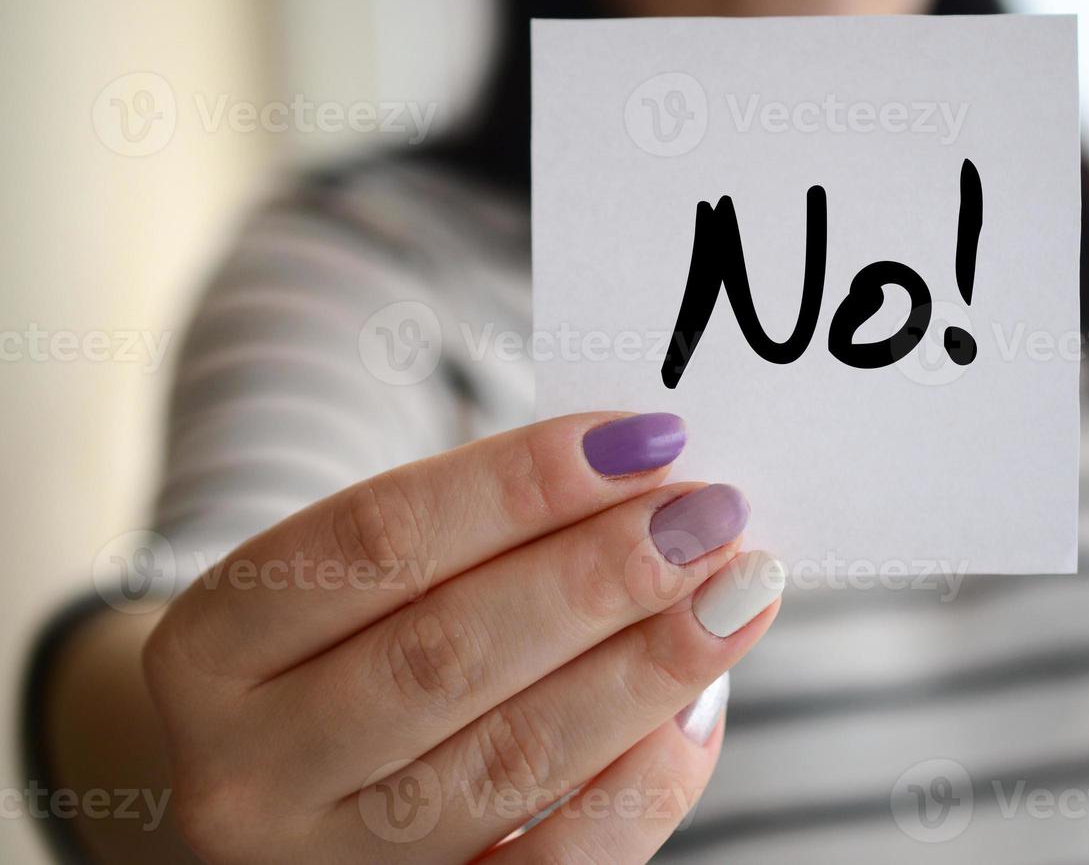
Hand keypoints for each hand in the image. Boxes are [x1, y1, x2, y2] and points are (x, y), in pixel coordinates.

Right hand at [142, 412, 783, 863]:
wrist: (270, 792)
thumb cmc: (336, 653)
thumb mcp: (352, 583)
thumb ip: (473, 536)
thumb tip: (647, 487)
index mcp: (211, 647)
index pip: (378, 540)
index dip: (521, 483)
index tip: (644, 438)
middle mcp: (250, 771)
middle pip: (446, 654)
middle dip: (600, 574)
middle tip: (708, 513)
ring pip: (511, 760)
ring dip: (646, 663)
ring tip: (736, 587)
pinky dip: (645, 779)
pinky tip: (702, 701)